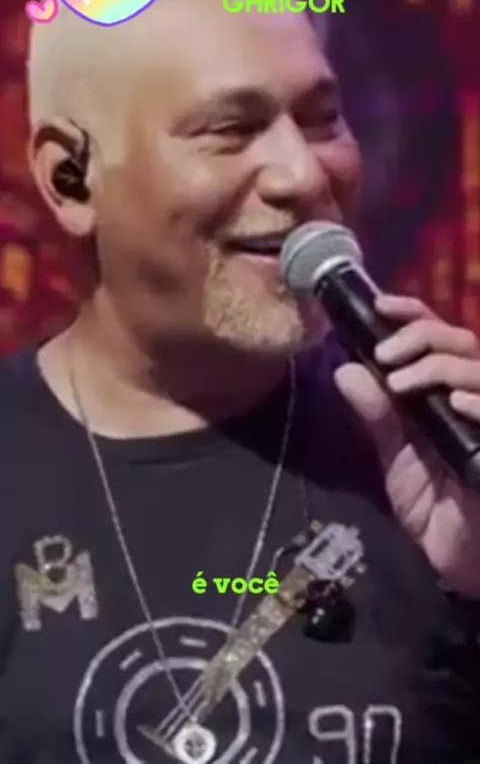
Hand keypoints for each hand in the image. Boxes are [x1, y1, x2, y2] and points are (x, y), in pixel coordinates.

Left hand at [334, 293, 479, 596]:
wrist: (463, 564)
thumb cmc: (436, 508)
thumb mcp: (397, 458)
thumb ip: (378, 415)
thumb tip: (345, 370)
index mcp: (445, 393)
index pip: (437, 336)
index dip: (412, 314)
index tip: (379, 306)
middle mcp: (473, 397)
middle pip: (460, 341)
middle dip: (420, 337)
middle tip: (384, 354)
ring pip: (478, 368)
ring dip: (438, 366)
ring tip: (401, 381)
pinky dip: (476, 402)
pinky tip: (452, 403)